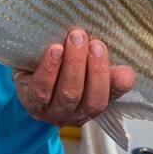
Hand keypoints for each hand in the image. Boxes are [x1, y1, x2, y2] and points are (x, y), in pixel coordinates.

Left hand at [13, 29, 134, 126]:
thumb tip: (126, 69)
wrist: (26, 67)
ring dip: (74, 65)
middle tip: (94, 43)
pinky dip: (50, 69)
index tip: (125, 70)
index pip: (111, 97)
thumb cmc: (60, 64)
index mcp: (93, 103)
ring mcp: (53, 112)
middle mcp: (76, 114)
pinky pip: (41, 90)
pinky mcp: (31, 103)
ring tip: (75, 39)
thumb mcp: (84, 62)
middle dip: (96, 70)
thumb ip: (101, 62)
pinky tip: (54, 51)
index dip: (119, 86)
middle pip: (91, 100)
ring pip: (69, 94)